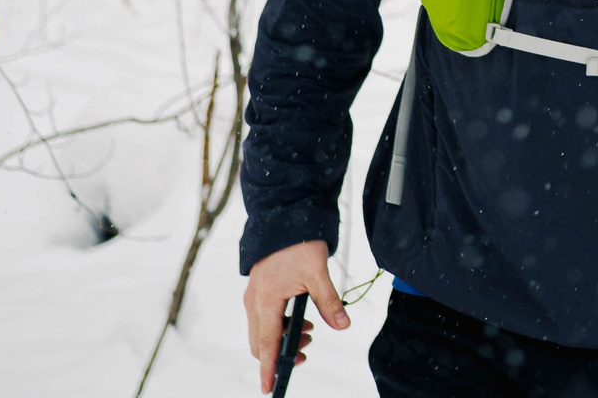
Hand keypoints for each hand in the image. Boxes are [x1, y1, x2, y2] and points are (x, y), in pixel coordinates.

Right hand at [245, 241, 347, 391]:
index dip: (270, 367)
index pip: (266, 343)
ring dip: (284, 338)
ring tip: (311, 332)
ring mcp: (254, 296)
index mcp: (266, 299)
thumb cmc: (299, 242)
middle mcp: (254, 301)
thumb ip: (329, 302)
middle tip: (307, 352)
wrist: (285, 215)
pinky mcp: (259, 291)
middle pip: (261, 342)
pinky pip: (265, 318)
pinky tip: (303, 319)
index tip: (270, 387)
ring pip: (263, 331)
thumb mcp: (318, 273)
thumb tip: (342, 325)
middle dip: (281, 354)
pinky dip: (281, 326)